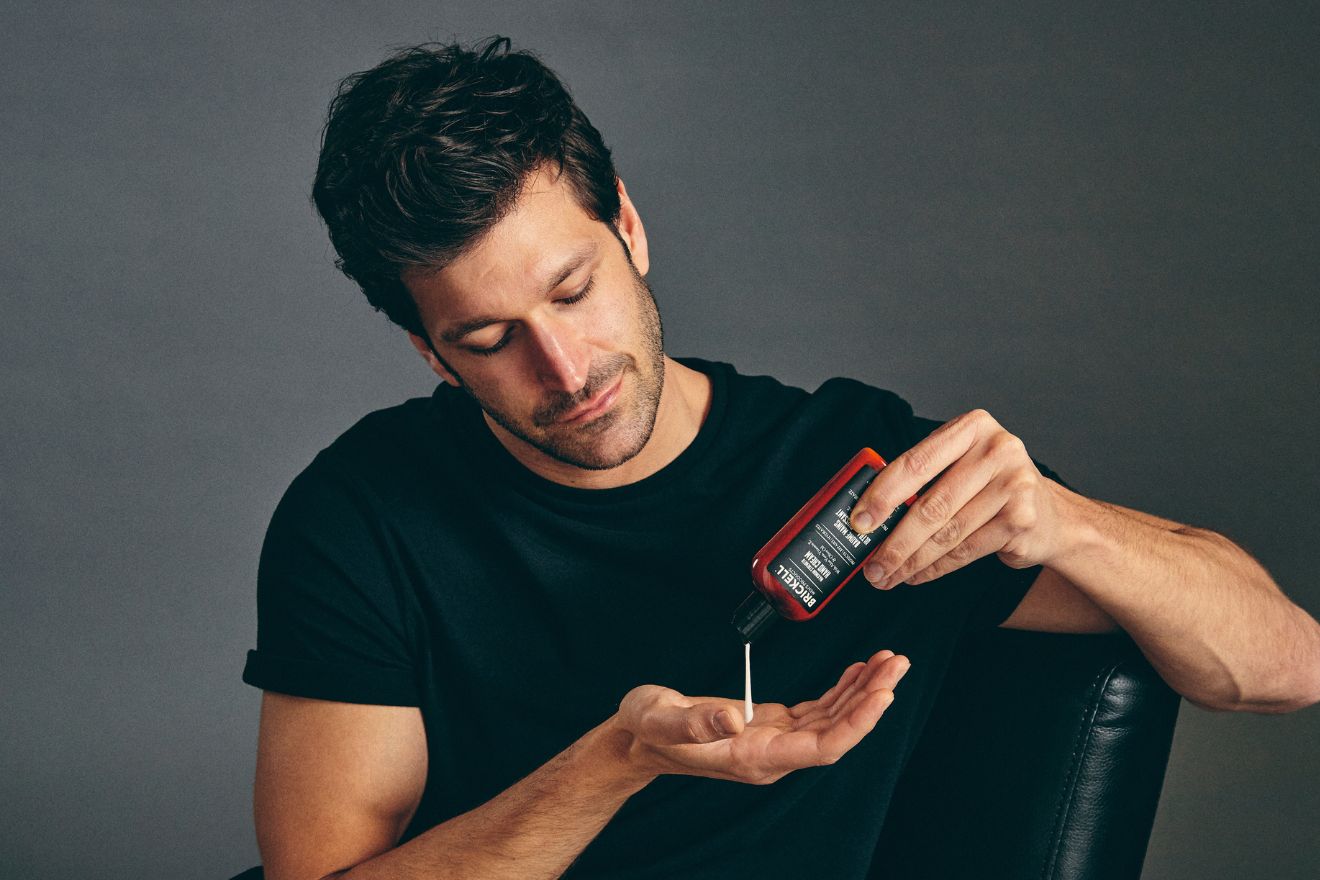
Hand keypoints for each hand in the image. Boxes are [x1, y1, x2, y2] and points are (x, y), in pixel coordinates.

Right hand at [614, 650, 909, 784]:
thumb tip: (732, 720)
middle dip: (871, 699)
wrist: (637, 737)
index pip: (822, 748)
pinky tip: (858, 672)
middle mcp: (772, 754)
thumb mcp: (660, 719)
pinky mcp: (772, 724)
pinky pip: (818, 711)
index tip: (882, 694)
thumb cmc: (646, 728)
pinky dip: (842, 690)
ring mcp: (774, 740)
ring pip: (833, 721)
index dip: (857, 724)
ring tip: (888, 662)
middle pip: (837, 733)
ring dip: (863, 692)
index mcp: (753, 757)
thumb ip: (694, 722)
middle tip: (896, 664)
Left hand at [848, 409, 1069, 589]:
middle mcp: (997, 450)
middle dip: (894, 540)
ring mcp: (1014, 484)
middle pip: (931, 504)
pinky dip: (935, 568)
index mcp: (972, 427)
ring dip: (911, 560)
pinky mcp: (1021, 519)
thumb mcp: (961, 465)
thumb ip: (923, 478)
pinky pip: (965, 550)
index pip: (916, 462)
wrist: (1052, 515)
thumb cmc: (991, 486)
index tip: (858, 522)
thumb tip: (868, 515)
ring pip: (946, 533)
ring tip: (887, 575)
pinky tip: (916, 575)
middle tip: (870, 564)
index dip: (882, 495)